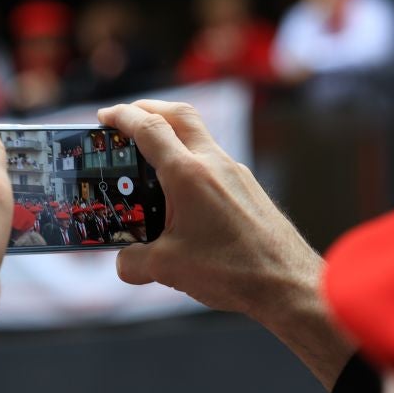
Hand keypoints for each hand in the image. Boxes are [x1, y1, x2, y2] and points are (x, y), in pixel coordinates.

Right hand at [98, 100, 353, 389]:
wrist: (288, 283)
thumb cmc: (232, 271)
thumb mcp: (168, 269)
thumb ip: (134, 262)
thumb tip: (123, 262)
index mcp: (188, 175)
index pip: (149, 128)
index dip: (123, 116)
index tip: (105, 116)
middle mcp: (213, 163)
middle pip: (179, 114)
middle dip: (149, 109)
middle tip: (127, 119)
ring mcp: (235, 173)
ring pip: (199, 136)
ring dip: (173, 135)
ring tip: (151, 157)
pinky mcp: (248, 188)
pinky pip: (213, 160)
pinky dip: (191, 160)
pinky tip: (182, 192)